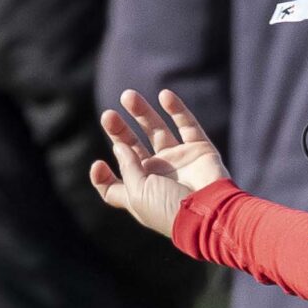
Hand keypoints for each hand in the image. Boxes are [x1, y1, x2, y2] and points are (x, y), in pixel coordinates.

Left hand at [88, 88, 229, 237]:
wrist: (209, 212)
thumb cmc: (169, 208)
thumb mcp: (137, 192)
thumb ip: (127, 166)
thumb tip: (120, 145)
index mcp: (141, 192)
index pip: (116, 185)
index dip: (103, 176)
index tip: (99, 164)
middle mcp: (158, 175)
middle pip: (132, 149)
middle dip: (119, 131)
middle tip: (108, 116)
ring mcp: (179, 161)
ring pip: (156, 130)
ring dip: (142, 113)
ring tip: (127, 96)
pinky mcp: (199, 150)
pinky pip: (188, 125)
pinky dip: (177, 109)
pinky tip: (164, 96)